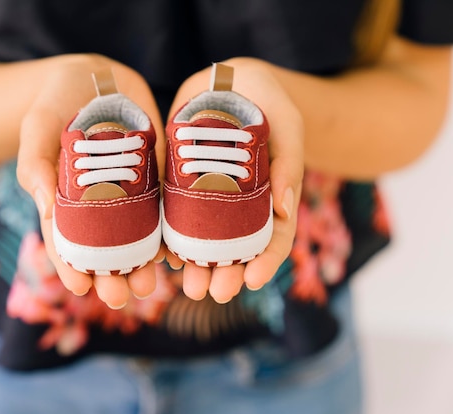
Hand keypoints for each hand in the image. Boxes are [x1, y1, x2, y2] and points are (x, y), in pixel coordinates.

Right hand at [17, 54, 165, 308]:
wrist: (92, 76)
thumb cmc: (53, 104)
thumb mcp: (36, 130)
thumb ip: (36, 166)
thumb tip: (45, 210)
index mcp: (61, 199)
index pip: (65, 240)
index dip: (71, 266)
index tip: (80, 289)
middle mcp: (95, 202)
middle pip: (103, 247)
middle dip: (111, 275)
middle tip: (121, 296)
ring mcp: (126, 189)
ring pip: (135, 235)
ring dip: (142, 262)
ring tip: (149, 284)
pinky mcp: (153, 173)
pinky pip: (162, 207)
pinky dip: (168, 230)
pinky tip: (175, 252)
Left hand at [166, 57, 303, 302]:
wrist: (230, 81)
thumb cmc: (268, 101)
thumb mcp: (287, 126)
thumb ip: (289, 164)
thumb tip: (286, 213)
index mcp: (271, 196)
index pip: (273, 236)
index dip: (266, 261)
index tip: (252, 281)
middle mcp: (240, 203)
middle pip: (235, 247)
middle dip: (225, 273)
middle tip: (212, 293)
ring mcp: (210, 195)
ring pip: (204, 239)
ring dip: (196, 265)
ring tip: (188, 286)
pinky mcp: (182, 182)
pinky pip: (176, 215)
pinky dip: (170, 237)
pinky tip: (163, 255)